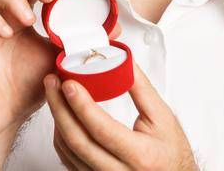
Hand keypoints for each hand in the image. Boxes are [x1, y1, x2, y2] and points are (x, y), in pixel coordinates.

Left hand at [44, 62, 197, 170]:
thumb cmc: (171, 154)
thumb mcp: (162, 119)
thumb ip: (142, 90)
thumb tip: (123, 63)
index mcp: (140, 155)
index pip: (102, 129)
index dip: (81, 105)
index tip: (69, 83)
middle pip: (78, 140)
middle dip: (59, 108)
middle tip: (52, 82)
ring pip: (68, 151)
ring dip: (57, 120)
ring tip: (54, 94)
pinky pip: (69, 160)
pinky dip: (61, 137)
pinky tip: (62, 118)